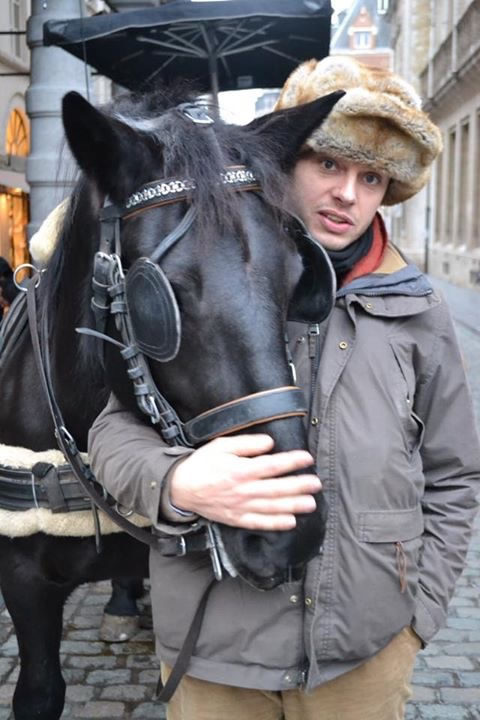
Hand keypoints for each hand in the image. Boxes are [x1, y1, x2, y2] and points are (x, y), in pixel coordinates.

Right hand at [169, 434, 320, 530]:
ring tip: (311, 503)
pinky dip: (275, 524)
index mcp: (241, 470)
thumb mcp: (222, 446)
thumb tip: (270, 443)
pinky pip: (259, 523)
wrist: (180, 488)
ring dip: (293, 506)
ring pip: (272, 507)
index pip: (272, 466)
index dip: (292, 462)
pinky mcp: (237, 519)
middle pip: (277, 489)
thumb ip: (247, 444)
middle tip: (317, 483)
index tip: (307, 458)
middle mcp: (243, 490)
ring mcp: (241, 507)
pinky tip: (290, 522)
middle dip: (299, 486)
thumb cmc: (202, 464)